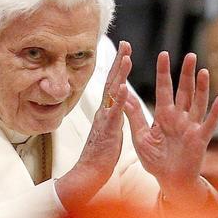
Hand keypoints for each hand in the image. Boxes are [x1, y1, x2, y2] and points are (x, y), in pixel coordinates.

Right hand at [55, 42, 132, 210]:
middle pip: (112, 82)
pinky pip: (114, 113)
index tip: (126, 50)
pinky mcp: (107, 131)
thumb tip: (118, 106)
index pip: (114, 84)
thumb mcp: (111, 132)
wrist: (89, 174)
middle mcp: (104, 111)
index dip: (120, 67)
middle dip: (120, 62)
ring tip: (128, 58)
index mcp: (107, 112)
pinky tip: (124, 87)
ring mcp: (104, 120)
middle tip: (126, 43)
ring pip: (113, 93)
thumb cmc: (101, 156)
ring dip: (120, 75)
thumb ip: (114, 117)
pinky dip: (119, 99)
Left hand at [122, 51, 217, 205]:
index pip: (164, 89)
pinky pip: (209, 124)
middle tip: (189, 55)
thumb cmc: (156, 160)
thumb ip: (134, 116)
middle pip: (184, 91)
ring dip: (202, 88)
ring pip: (198, 103)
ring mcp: (191, 127)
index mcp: (164, 115)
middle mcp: (179, 118)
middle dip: (186, 74)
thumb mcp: (141, 137)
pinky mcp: (200, 139)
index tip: (163, 54)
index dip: (164, 72)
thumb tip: (122, 95)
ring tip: (203, 71)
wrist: (169, 181)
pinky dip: (215, 112)